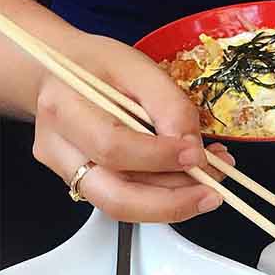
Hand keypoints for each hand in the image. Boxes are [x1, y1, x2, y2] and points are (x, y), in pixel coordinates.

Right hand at [32, 32, 234, 222]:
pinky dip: (166, 195)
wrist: (61, 75)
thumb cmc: (96, 66)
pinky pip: (130, 200)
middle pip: (116, 198)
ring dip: (176, 201)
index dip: (160, 158)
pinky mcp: (87, 185)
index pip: (113, 148)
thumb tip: (193, 147)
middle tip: (212, 193)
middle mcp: (62, 150)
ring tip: (212, 180)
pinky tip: (191, 177)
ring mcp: (71, 173)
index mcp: (65, 109)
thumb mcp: (137, 67)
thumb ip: (169, 105)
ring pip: (126, 208)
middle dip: (171, 203)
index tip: (197, 154)